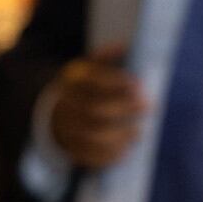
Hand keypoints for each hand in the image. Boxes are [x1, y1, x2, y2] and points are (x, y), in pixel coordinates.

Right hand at [47, 43, 145, 169]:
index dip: (116, 83)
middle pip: (94, 109)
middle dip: (124, 108)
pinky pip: (88, 155)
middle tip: (148, 106)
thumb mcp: (88, 67)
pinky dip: (109, 155)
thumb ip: (105, 57)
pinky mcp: (69, 147)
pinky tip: (126, 149)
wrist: (54, 111)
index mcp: (70, 82)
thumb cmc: (83, 87)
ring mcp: (65, 127)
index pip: (92, 81)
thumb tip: (125, 45)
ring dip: (119, 135)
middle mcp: (65, 104)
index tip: (139, 84)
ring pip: (91, 134)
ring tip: (139, 131)